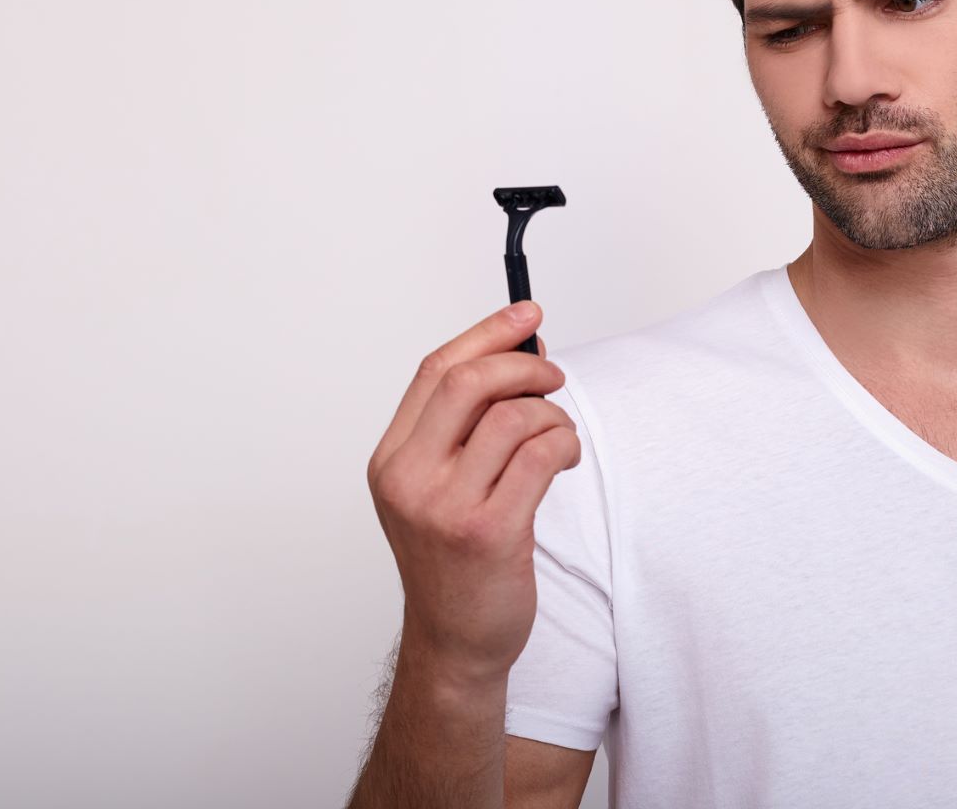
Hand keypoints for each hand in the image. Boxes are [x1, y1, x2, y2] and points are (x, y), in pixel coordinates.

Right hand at [365, 301, 578, 686]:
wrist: (456, 643)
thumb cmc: (457, 561)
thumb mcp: (440, 486)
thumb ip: (468, 426)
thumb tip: (522, 352)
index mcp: (391, 459)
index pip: (435, 370)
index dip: (486, 333)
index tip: (526, 313)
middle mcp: (408, 478)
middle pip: (468, 381)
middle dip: (523, 364)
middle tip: (553, 375)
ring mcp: (444, 506)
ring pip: (511, 416)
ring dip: (550, 414)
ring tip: (557, 436)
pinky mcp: (488, 532)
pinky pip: (538, 456)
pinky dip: (562, 444)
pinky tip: (565, 458)